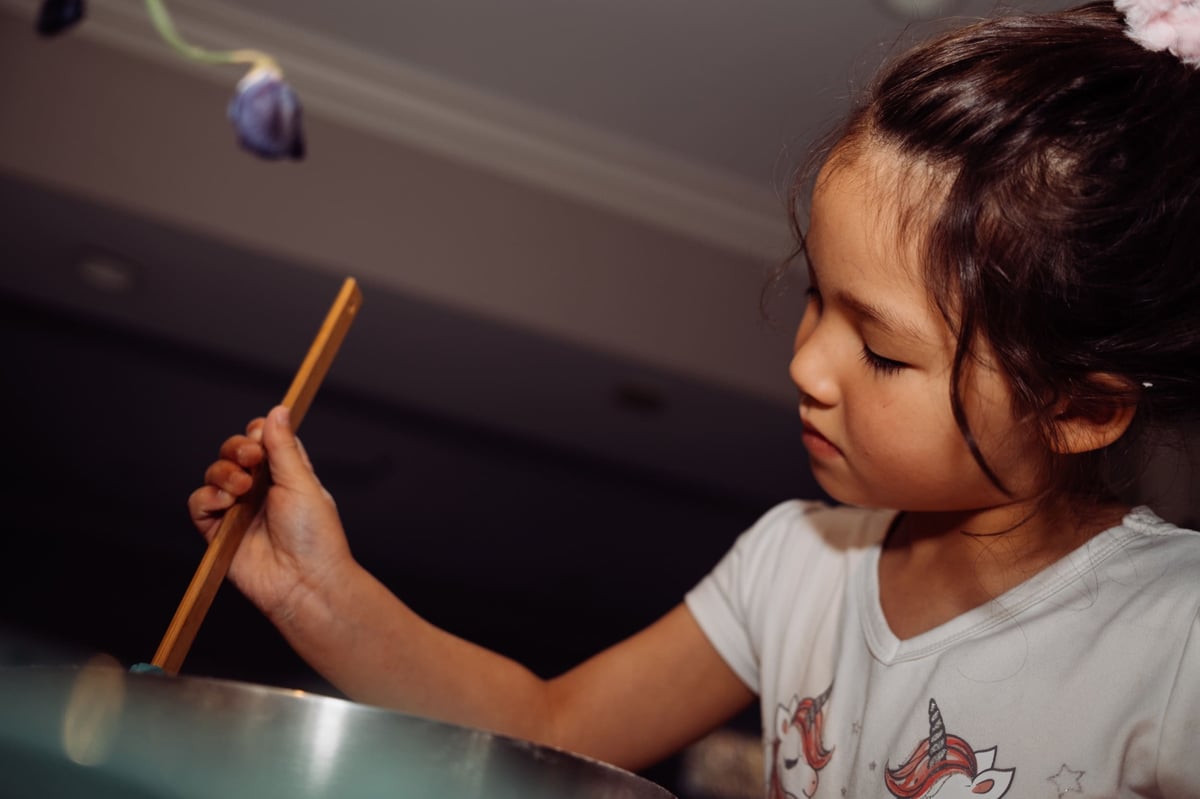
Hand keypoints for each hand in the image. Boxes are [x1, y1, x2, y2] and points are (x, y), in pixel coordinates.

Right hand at [187, 405, 354, 622]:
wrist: (304, 582)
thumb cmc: (314, 536)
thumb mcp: (302, 483)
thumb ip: (283, 448)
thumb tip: (276, 410)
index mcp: (286, 474)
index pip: (262, 440)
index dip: (257, 433)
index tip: (260, 435)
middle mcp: (260, 489)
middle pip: (234, 452)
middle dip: (237, 448)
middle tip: (251, 459)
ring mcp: (238, 509)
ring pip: (214, 473)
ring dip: (223, 472)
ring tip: (242, 488)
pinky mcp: (218, 531)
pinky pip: (199, 503)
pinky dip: (208, 497)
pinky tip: (226, 502)